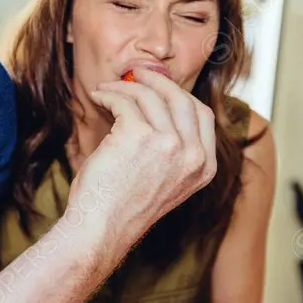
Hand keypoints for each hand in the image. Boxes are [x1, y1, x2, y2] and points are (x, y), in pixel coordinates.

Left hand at [72, 67, 216, 245]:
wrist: (101, 228)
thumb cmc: (122, 205)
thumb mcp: (165, 180)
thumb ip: (172, 150)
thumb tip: (156, 104)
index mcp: (204, 167)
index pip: (201, 115)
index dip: (178, 94)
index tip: (157, 87)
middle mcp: (192, 155)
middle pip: (180, 98)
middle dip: (156, 81)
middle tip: (134, 74)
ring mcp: (168, 144)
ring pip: (149, 96)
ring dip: (125, 86)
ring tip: (106, 89)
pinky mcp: (138, 136)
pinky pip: (124, 101)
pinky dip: (109, 94)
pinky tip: (98, 97)